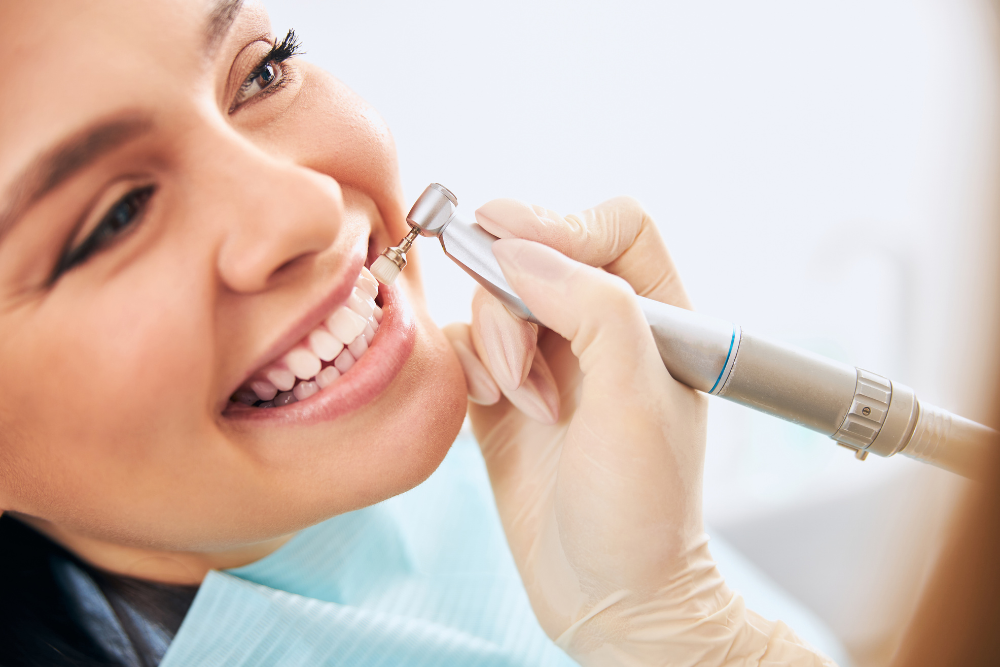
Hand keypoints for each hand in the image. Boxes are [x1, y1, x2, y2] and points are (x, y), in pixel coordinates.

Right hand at [443, 197, 835, 666]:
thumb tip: (521, 248)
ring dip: (497, 344)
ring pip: (495, 300)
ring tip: (526, 404)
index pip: (615, 227)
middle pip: (539, 256)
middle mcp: (600, 330)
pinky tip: (493, 405)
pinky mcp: (504, 394)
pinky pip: (466, 345)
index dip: (562, 222)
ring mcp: (550, 361)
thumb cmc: (641, 509)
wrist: (606, 596)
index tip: (508, 237)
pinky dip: (470, 365)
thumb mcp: (634, 400)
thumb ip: (592, 308)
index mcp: (656, 319)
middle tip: (522, 365)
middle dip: (516, 300)